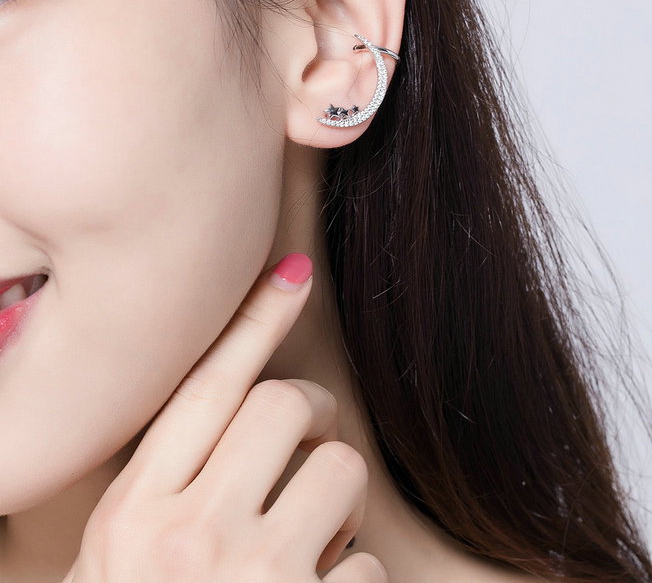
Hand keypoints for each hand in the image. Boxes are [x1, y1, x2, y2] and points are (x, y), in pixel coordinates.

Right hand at [61, 253, 387, 582]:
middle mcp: (189, 538)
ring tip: (315, 543)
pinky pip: (370, 561)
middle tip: (313, 443)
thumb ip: (145, 500)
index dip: (254, 321)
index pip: (204, 390)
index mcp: (130, 517)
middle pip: (283, 402)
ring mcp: (256, 578)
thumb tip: (203, 435)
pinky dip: (355, 576)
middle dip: (314, 412)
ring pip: (342, 468)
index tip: (293, 275)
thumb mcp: (105, 569)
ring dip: (342, 502)